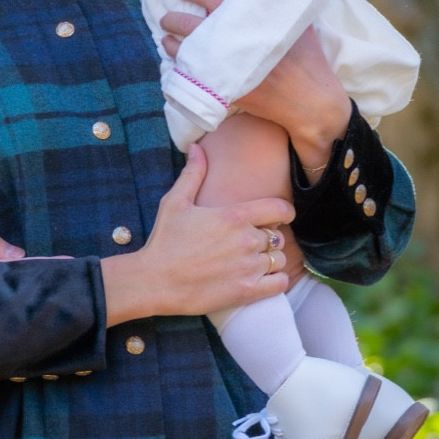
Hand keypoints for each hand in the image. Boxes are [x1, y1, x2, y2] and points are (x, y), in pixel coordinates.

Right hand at [100, 145, 294, 324]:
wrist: (154, 281)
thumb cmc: (164, 241)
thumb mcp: (175, 202)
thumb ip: (192, 174)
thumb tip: (196, 148)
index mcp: (234, 216)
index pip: (280, 209)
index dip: (284, 212)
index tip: (278, 217)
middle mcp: (247, 240)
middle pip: (278, 236)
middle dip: (268, 238)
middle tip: (251, 244)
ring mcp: (249, 267)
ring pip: (280, 259)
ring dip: (270, 260)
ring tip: (253, 262)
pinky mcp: (247, 291)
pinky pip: (280, 283)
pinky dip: (275, 281)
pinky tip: (261, 279)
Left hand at [161, 0, 349, 179]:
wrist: (309, 100)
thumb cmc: (308, 58)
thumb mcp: (296, 23)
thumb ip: (277, 4)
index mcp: (247, 19)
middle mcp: (230, 40)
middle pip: (190, 25)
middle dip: (173, 19)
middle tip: (166, 18)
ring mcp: (224, 66)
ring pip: (185, 52)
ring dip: (171, 45)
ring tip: (166, 40)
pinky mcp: (222, 89)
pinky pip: (192, 76)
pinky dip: (182, 69)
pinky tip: (177, 66)